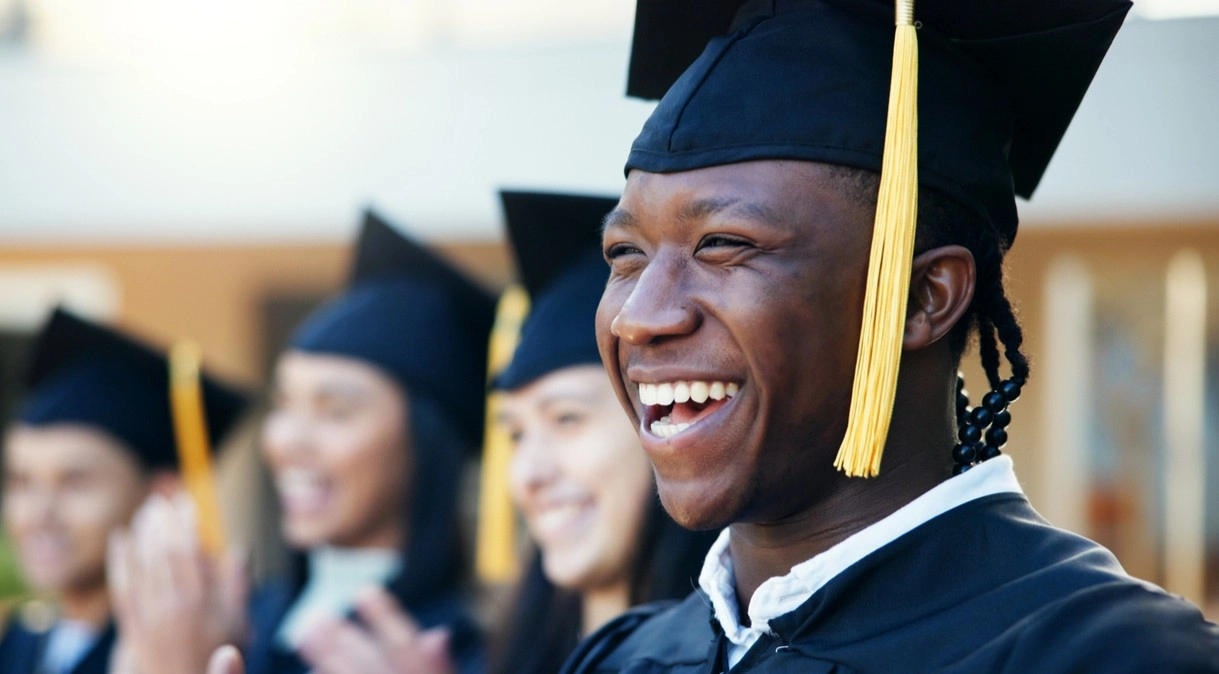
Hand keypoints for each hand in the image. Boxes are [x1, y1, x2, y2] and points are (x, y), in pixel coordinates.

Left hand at [108, 494, 248, 673]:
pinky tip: (120, 542)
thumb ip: (238, 587)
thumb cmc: (215, 657)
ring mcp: (150, 618)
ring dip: (141, 536)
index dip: (187, 523)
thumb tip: (240, 549)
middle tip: (160, 500)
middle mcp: (173, 607)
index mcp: (202, 603)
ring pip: (142, 567)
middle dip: (161, 524)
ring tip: (143, 513)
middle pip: (164, 555)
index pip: (191, 552)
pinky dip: (120, 561)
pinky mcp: (132, 628)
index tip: (187, 501)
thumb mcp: (240, 624)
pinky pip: (123, 588)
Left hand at [298, 588, 455, 673]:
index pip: (407, 649)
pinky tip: (313, 671)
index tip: (365, 590)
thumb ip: (440, 667)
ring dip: (325, 658)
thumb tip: (438, 635)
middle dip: (343, 641)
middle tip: (316, 616)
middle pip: (373, 668)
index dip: (386, 618)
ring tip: (305, 635)